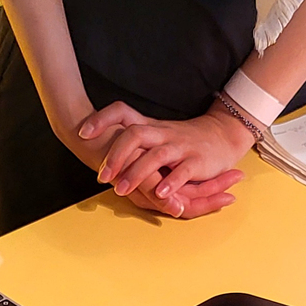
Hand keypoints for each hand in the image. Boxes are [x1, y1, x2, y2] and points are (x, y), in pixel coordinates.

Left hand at [79, 101, 254, 206]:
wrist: (223, 135)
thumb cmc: (183, 140)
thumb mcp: (156, 133)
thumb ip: (132, 137)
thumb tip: (95, 141)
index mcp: (150, 126)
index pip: (122, 112)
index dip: (101, 119)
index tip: (82, 133)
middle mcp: (162, 133)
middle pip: (135, 135)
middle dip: (116, 156)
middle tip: (101, 177)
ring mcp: (180, 146)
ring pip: (155, 156)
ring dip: (136, 173)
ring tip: (121, 190)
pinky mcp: (197, 161)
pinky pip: (182, 171)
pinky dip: (171, 182)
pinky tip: (159, 193)